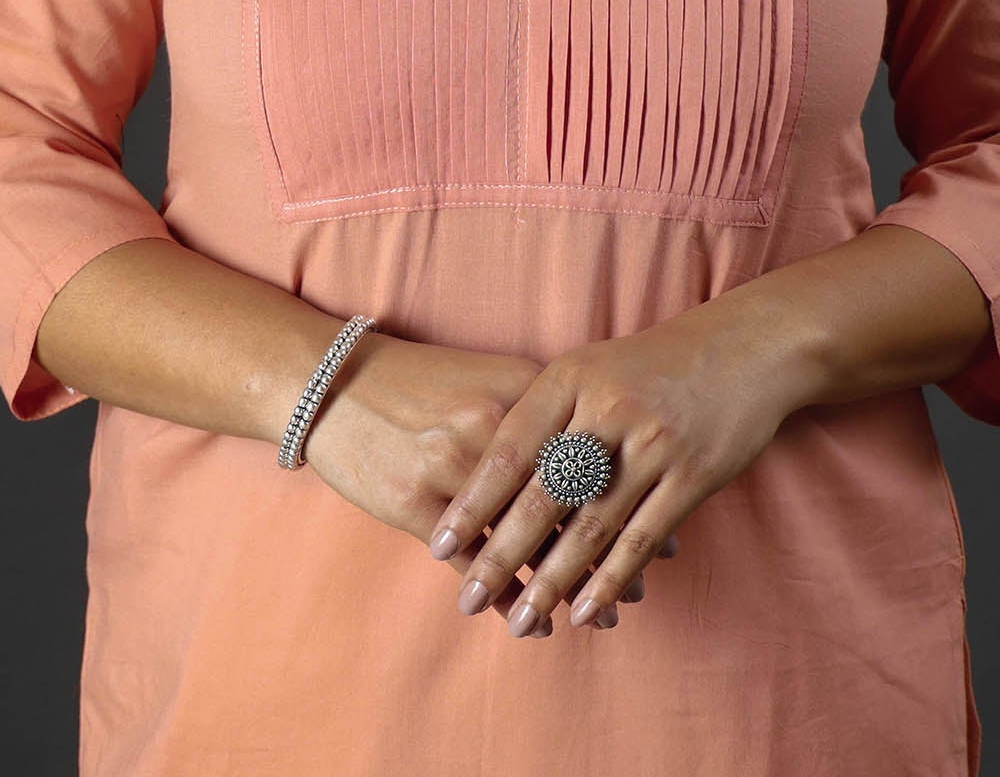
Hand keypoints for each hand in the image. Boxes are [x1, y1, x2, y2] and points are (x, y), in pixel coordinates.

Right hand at [301, 333, 678, 634]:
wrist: (334, 383)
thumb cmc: (420, 382)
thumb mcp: (489, 377)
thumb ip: (543, 410)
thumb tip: (601, 454)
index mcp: (518, 390)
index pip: (588, 453)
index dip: (629, 498)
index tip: (665, 530)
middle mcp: (492, 427)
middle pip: (566, 501)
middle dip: (610, 552)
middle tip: (641, 588)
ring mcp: (453, 468)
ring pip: (527, 541)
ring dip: (568, 584)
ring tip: (604, 614)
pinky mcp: (416, 505)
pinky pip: (475, 565)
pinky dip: (511, 597)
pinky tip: (537, 621)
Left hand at [423, 299, 793, 635]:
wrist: (743, 347)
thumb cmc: (651, 365)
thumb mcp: (590, 369)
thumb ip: (546, 417)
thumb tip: (486, 480)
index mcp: (571, 377)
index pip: (510, 449)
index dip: (473, 501)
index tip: (440, 545)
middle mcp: (607, 407)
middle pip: (543, 494)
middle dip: (501, 554)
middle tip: (466, 599)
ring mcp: (652, 442)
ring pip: (590, 526)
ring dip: (552, 581)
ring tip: (520, 621)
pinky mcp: (691, 475)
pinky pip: (641, 539)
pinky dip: (609, 581)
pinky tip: (583, 611)